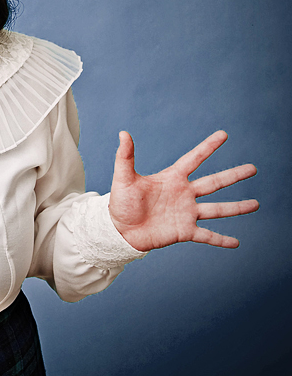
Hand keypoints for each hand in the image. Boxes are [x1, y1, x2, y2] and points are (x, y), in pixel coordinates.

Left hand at [108, 130, 257, 251]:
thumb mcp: (124, 178)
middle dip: (233, 175)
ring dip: (237, 207)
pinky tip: (237, 243)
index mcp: (172, 178)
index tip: (224, 134)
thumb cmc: (120, 203)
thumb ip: (125, 156)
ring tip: (257, 204)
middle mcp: (184, 194)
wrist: (119, 230)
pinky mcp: (184, 231)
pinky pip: (207, 236)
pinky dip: (221, 240)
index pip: (194, 159)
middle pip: (214, 182)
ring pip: (217, 209)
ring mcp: (186, 213)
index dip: (208, 147)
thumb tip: (123, 132)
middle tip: (253, 168)